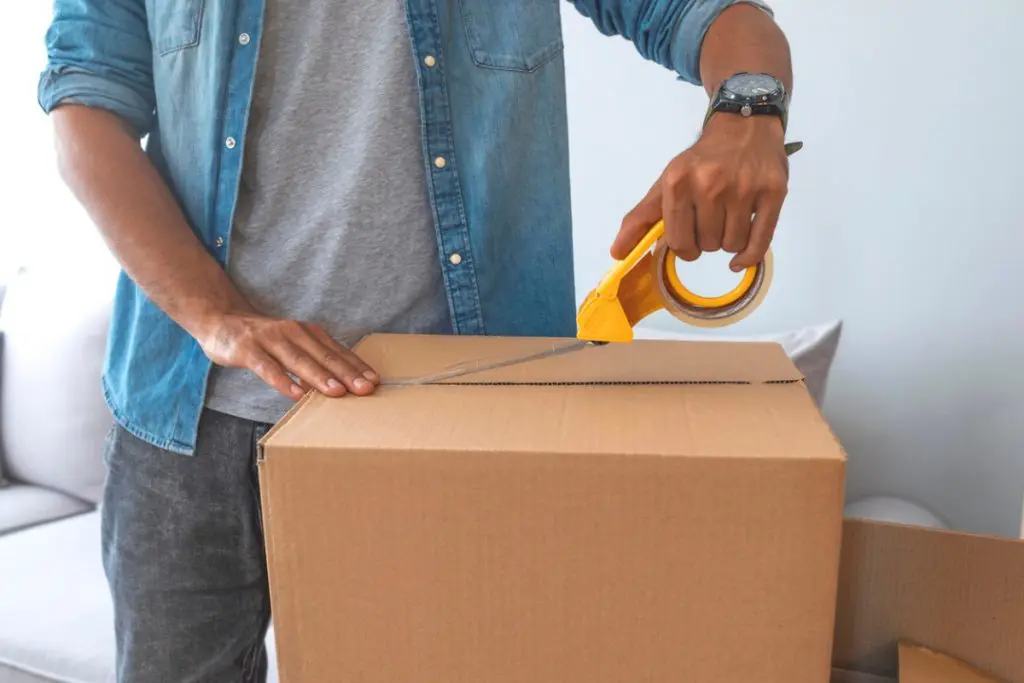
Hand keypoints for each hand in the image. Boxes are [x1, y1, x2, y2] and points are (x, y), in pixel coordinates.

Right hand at [196, 311, 378, 399]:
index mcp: (308, 333)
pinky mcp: (248, 350)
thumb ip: (314, 360)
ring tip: (337, 392)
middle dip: (346, 372)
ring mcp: (270, 340)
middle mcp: (293, 333)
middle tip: (366, 388)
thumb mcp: (293, 344)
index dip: (356, 366)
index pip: (337, 351)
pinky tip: (297, 394)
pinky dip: (283, 381)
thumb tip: (342, 384)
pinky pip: (268, 368)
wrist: (221, 320)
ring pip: (299, 360)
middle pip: (324, 355)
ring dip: (319, 376)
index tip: (375, 381)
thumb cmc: (265, 339)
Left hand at [613, 114, 789, 271]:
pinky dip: (748, 257)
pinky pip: (759, 243)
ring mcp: (744, 188)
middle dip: (707, 240)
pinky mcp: (773, 192)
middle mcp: (710, 183)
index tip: (689, 236)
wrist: (744, 126)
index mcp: (679, 182)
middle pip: (707, 245)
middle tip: (712, 219)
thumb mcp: (667, 182)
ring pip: (731, 245)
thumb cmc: (702, 160)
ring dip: (728, 242)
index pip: (679, 242)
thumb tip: (617, 253)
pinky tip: (740, 257)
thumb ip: (641, 218)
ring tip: (728, 219)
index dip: (684, 247)